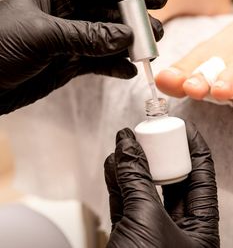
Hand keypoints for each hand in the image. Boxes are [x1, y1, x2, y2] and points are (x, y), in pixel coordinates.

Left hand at [0, 0, 166, 113]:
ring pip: (106, 38)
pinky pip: (97, 62)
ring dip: (128, 46)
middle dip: (133, 22)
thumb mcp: (41, 35)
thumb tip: (125, 38)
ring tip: (147, 54)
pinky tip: (127, 71)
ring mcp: (69, 39)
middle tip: (155, 33)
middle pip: (107, 11)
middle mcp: (64, 12)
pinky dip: (113, 67)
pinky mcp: (69, 62)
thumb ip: (85, 35)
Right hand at [105, 124, 218, 247]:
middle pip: (172, 179)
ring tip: (124, 144)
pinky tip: (112, 165)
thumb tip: (128, 146)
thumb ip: (137, 179)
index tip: (182, 126)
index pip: (202, 177)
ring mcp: (152, 231)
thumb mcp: (147, 218)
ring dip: (131, 165)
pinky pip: (125, 200)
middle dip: (158, 154)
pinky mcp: (128, 233)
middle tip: (149, 134)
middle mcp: (179, 230)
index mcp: (199, 230)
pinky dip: (117, 181)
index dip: (193, 147)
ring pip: (144, 188)